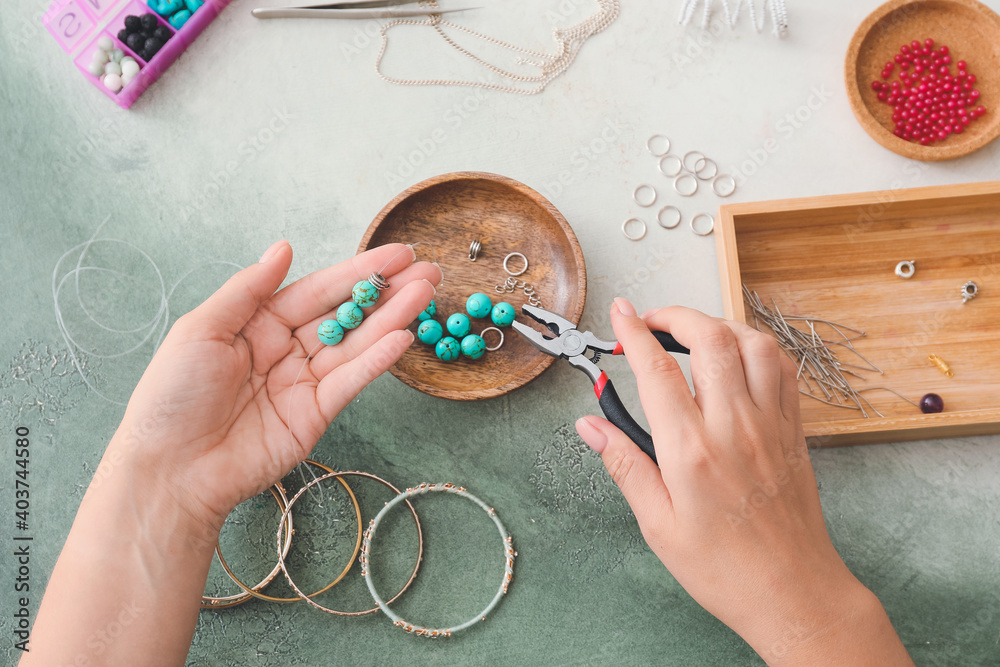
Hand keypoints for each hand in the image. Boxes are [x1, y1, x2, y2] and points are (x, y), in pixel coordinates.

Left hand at [113, 240, 440, 534]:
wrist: (170, 469)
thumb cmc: (171, 397)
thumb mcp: (201, 329)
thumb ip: (249, 289)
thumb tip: (283, 247)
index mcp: (256, 323)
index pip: (316, 290)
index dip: (356, 272)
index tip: (396, 254)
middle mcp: (285, 349)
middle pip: (345, 315)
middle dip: (386, 292)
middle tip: (428, 271)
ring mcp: (303, 383)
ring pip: (356, 344)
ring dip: (392, 319)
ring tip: (427, 295)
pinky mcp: (315, 415)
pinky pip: (351, 381)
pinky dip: (377, 360)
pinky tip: (402, 337)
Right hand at [575, 299, 911, 665]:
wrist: (793, 593)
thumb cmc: (726, 569)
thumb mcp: (658, 525)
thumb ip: (625, 464)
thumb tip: (591, 426)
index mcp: (691, 451)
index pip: (656, 370)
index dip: (633, 332)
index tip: (620, 314)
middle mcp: (734, 427)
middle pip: (709, 338)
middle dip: (676, 315)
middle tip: (652, 320)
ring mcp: (770, 424)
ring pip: (752, 342)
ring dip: (719, 324)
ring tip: (694, 332)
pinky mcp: (793, 430)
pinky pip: (783, 367)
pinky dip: (758, 346)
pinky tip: (740, 355)